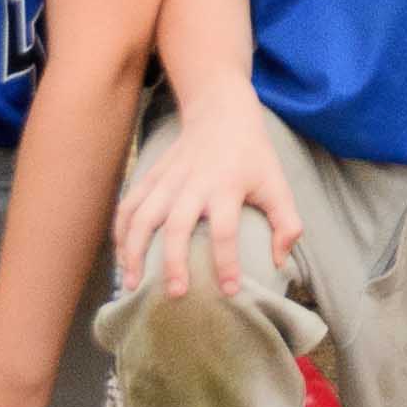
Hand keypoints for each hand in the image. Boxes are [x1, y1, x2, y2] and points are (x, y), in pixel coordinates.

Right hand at [114, 102, 298, 303]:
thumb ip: (286, 223)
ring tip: (132, 284)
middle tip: (176, 294)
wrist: (221, 111)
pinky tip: (120, 257)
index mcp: (227, 186)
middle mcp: (193, 183)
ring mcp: (168, 179)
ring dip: (134, 251)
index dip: (227, 261)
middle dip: (174, 262)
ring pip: (143, 216)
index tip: (229, 291)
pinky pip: (129, 205)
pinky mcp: (151, 175)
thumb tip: (280, 262)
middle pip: (178, 225)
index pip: (225, 229)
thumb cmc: (252, 155)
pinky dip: (120, 232)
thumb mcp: (277, 184)